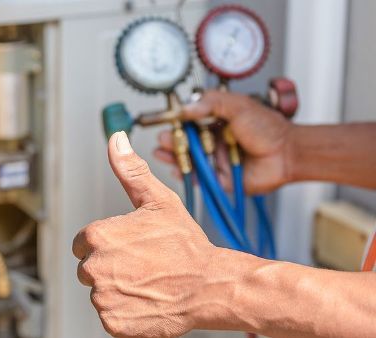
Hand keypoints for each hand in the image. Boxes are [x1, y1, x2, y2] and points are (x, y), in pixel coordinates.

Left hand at [72, 131, 217, 337]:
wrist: (210, 287)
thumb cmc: (186, 246)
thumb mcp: (158, 201)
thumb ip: (130, 171)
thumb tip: (116, 140)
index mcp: (97, 237)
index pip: (83, 243)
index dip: (107, 244)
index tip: (129, 247)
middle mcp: (94, 268)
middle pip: (89, 268)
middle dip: (110, 267)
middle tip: (142, 264)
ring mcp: (103, 298)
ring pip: (100, 292)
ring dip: (118, 289)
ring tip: (147, 281)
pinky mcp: (114, 323)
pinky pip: (110, 316)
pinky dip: (125, 312)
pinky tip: (146, 300)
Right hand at [154, 91, 293, 193]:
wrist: (287, 153)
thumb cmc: (268, 128)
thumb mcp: (238, 105)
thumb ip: (211, 103)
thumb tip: (185, 108)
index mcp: (216, 122)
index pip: (189, 122)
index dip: (176, 123)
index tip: (167, 121)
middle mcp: (213, 141)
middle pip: (184, 142)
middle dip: (170, 141)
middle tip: (162, 139)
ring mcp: (215, 160)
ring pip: (188, 160)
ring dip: (173, 157)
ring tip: (162, 152)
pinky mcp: (218, 178)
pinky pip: (198, 178)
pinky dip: (185, 175)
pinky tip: (176, 168)